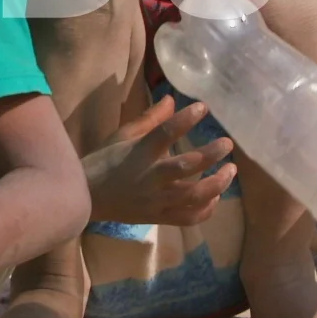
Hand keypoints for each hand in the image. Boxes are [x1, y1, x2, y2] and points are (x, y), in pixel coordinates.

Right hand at [84, 94, 236, 225]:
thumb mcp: (122, 135)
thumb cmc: (103, 162)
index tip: (203, 108)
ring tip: (230, 170)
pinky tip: (215, 196)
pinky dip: (206, 209)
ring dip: (217, 183)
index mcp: (140, 153)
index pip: (166, 133)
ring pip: (193, 195)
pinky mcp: (159, 218)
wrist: (86, 198)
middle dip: (211, 154)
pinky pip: (189, 218)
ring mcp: (156, 201)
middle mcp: (151, 178)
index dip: (186, 119)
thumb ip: (150, 119)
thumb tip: (172, 99)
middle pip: (187, 166)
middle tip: (227, 144)